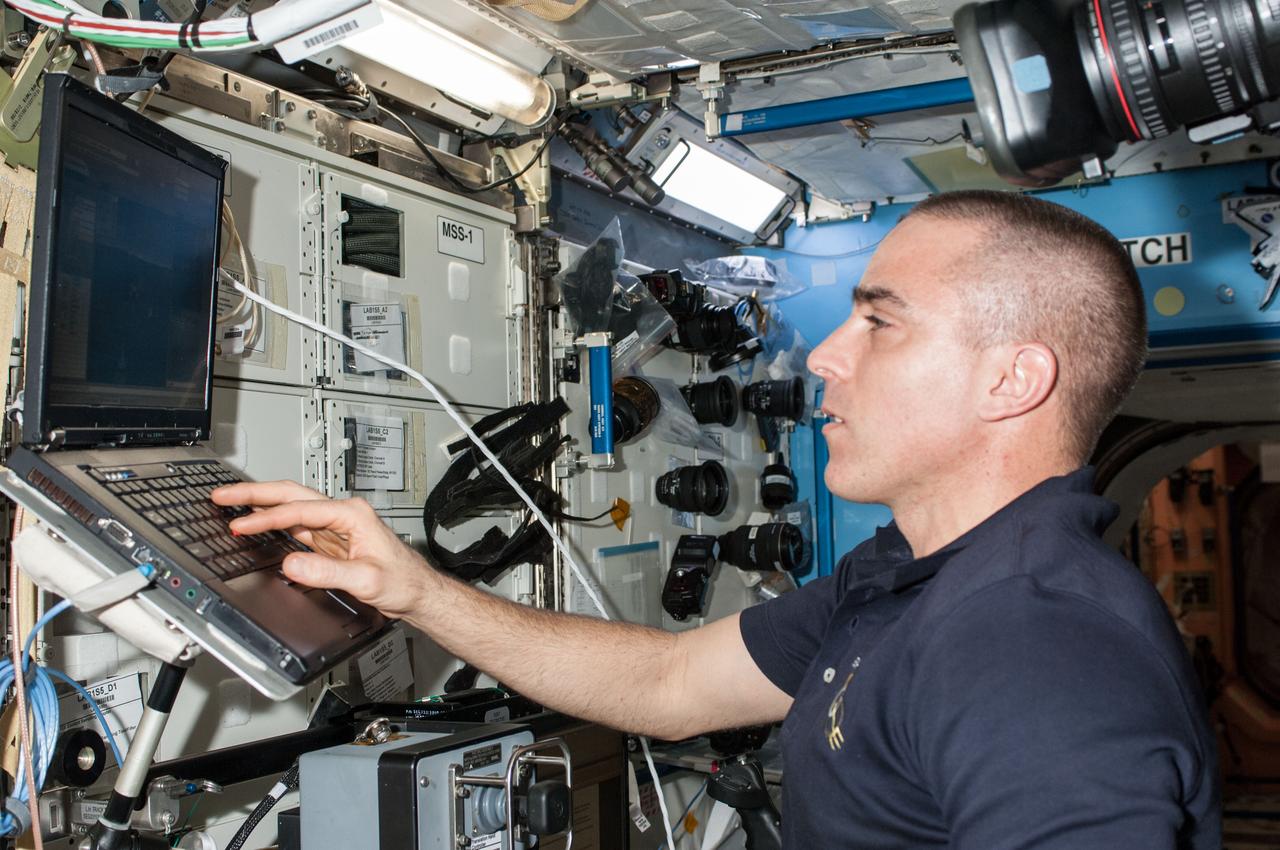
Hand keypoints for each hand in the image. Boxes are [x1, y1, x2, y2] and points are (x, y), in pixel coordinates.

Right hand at [210, 480, 433, 618]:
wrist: (417, 591)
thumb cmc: (403, 581)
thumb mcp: (365, 579)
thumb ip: (327, 571)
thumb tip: (292, 564)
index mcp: (352, 514)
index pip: (300, 511)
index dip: (267, 518)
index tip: (241, 525)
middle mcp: (343, 514)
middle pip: (292, 495)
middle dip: (254, 493)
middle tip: (222, 495)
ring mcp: (336, 526)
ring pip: (291, 507)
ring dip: (260, 505)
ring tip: (230, 503)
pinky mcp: (331, 540)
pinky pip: (296, 525)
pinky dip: (273, 522)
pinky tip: (257, 523)